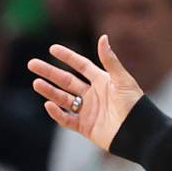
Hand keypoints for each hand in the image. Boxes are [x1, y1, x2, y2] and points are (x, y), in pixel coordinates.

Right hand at [28, 35, 144, 150]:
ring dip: (49, 91)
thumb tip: (103, 37)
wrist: (139, 133)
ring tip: (36, 83)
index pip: (81, 65)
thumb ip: (110, 61)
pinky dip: (57, 113)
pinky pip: (67, 119)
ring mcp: (88, 111)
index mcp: (102, 81)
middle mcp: (93, 95)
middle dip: (50, 72)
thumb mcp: (122, 80)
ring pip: (63, 99)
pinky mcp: (86, 127)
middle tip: (32, 64)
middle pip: (67, 80)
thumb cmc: (135, 105)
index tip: (52, 49)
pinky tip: (49, 104)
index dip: (67, 57)